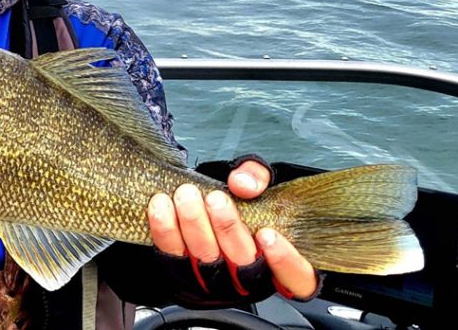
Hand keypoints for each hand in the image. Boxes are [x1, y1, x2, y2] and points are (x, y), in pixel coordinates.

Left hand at [147, 159, 317, 299]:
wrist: (205, 205)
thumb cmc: (242, 201)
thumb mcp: (257, 182)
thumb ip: (257, 177)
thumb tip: (243, 183)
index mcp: (280, 261)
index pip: (296, 277)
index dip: (284, 260)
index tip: (267, 234)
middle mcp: (249, 278)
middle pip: (242, 263)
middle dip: (227, 229)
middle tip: (216, 199)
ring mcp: (215, 281)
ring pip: (205, 260)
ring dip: (194, 226)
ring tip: (186, 196)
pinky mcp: (182, 275)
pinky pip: (172, 257)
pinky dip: (165, 231)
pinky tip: (161, 206)